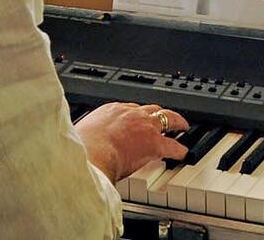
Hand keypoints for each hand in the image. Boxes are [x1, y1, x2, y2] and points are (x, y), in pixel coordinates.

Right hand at [74, 102, 188, 181]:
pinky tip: (184, 153)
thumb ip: (86, 137)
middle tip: (164, 117)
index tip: (137, 119)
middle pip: (150, 109)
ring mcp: (144, 126)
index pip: (128, 110)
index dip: (136, 116)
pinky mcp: (154, 143)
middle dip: (158, 113)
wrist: (89, 154)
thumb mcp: (80, 135)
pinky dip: (180, 149)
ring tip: (182, 126)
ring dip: (176, 122)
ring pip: (167, 118)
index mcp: (110, 111)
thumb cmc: (80, 150)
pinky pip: (172, 145)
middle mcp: (130, 114)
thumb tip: (80, 147)